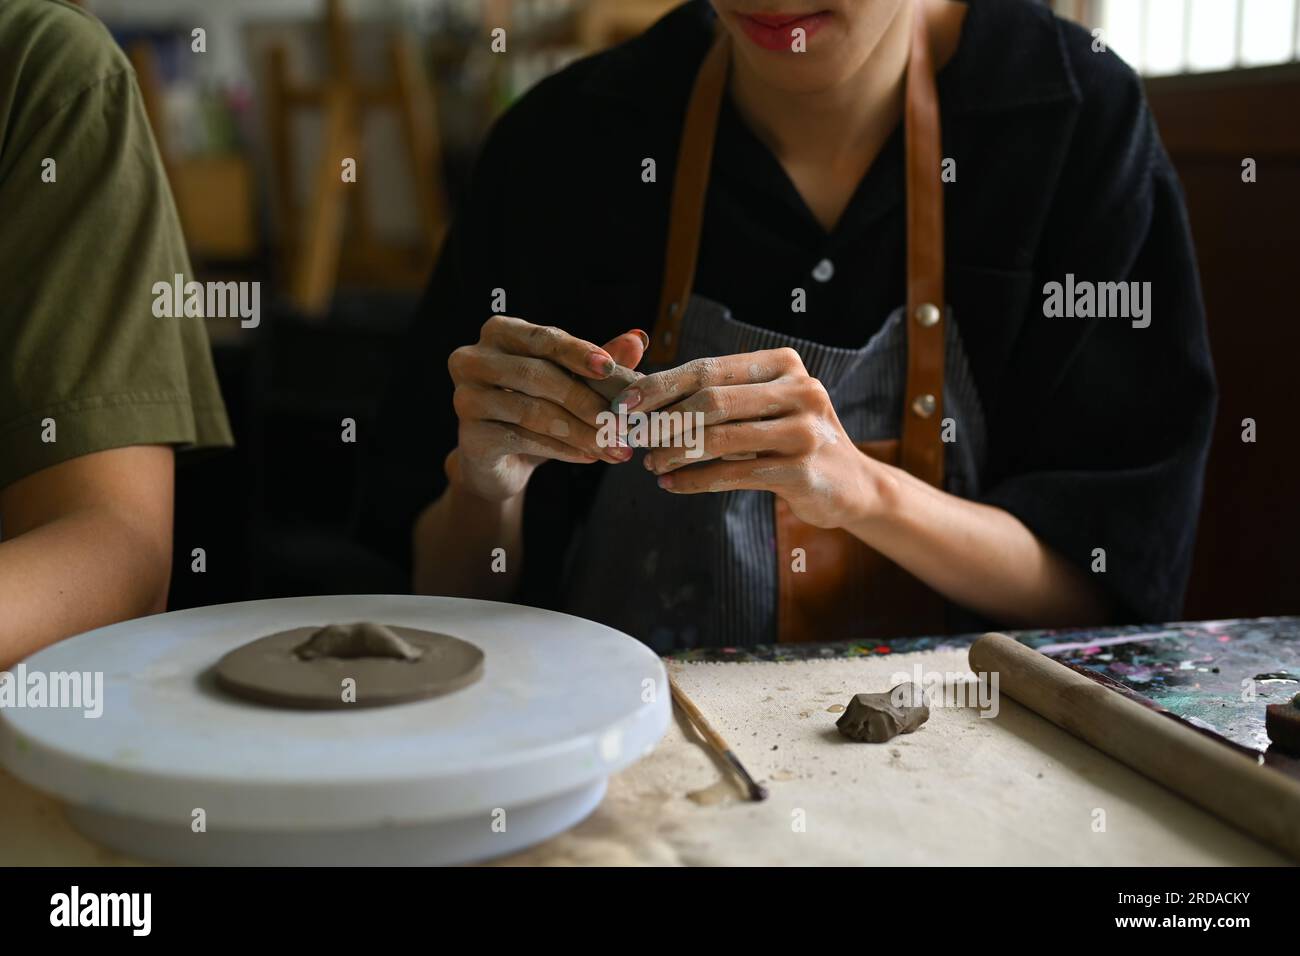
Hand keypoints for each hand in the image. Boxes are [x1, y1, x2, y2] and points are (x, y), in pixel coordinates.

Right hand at [447, 316, 647, 500]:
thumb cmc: (537, 407)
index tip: (611, 370)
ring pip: (533, 411)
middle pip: (537, 375)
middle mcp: (473, 359)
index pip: (543, 337)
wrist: (502, 460)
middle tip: (623, 422)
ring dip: (581, 431)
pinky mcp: (470, 436)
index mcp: (499, 333)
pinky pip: (523, 439)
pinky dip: (563, 449)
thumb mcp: (571, 381)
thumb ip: (600, 361)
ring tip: (615, 445)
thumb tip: (639, 338)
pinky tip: (591, 456)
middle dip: (586, 400)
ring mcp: (465, 397)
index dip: (578, 352)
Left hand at [623, 347, 882, 527]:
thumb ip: (720, 397)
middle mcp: (799, 389)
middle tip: (631, 437)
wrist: (851, 484)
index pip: (710, 368)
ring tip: (650, 463)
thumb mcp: (764, 407)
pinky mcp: (802, 470)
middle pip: (712, 399)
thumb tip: (646, 398)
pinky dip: (695, 480)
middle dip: (663, 419)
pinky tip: (672, 485)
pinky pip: (733, 474)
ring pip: (720, 437)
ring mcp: (804, 430)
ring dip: (675, 452)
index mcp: (783, 364)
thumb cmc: (791, 440)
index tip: (624, 404)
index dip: (661, 386)